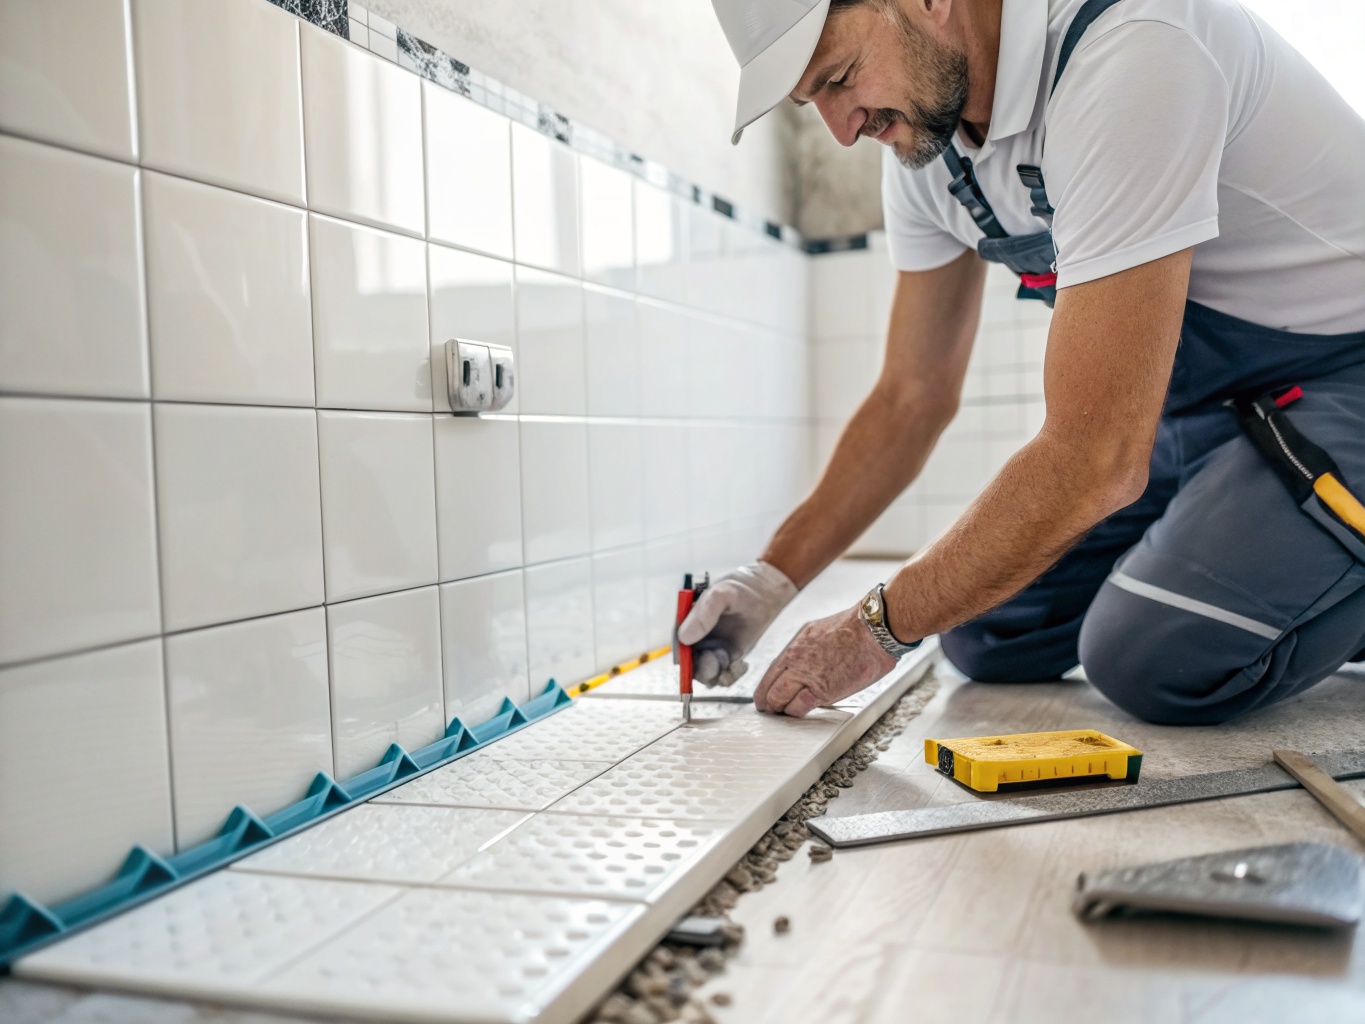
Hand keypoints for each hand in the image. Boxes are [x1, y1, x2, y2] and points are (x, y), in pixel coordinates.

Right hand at [677, 562, 797, 685]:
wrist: (766, 591)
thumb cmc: (741, 588)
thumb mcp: (722, 594)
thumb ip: (704, 613)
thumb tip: (684, 638)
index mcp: (689, 622)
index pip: (679, 646)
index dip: (686, 660)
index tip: (702, 659)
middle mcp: (698, 638)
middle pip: (691, 666)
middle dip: (704, 670)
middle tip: (720, 662)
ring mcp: (713, 649)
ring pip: (707, 675)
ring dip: (719, 676)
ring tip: (736, 664)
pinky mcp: (728, 657)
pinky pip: (723, 676)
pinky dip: (731, 676)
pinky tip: (743, 665)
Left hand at [754, 605, 895, 716]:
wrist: (872, 630)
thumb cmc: (854, 630)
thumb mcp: (818, 631)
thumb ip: (805, 649)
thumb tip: (800, 663)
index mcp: (795, 646)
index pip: (770, 673)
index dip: (764, 689)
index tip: (764, 697)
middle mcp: (795, 660)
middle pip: (769, 689)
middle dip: (768, 703)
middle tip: (771, 710)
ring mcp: (806, 676)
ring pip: (779, 700)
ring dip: (782, 708)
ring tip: (786, 712)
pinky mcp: (822, 691)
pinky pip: (799, 707)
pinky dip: (797, 712)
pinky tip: (802, 711)